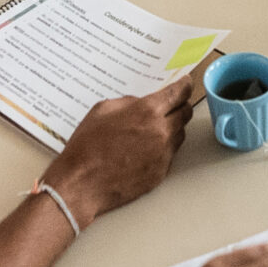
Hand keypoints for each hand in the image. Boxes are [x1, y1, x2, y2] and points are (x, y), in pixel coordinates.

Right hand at [44, 76, 195, 225]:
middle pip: (186, 113)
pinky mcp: (161, 172)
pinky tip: (145, 149)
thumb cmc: (87, 147)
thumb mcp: (102, 110)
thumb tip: (140, 103)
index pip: (178, 93)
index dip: (185, 85)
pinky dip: (163, 148)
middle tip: (171, 105)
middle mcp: (161, 132)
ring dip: (172, 127)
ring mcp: (163, 154)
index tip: (186, 83)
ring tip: (152, 129)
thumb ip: (128, 102)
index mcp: (147, 112)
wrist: (82, 184)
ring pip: (180, 134)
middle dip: (180, 105)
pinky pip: (170, 154)